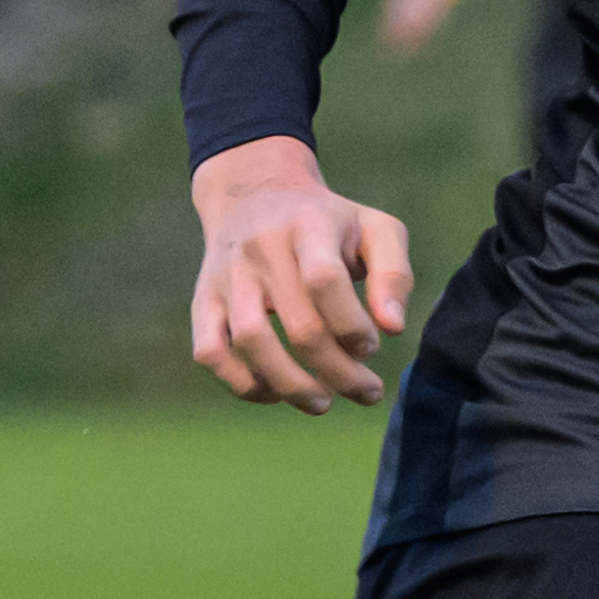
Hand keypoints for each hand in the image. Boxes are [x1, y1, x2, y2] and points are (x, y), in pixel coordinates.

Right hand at [190, 136, 412, 409]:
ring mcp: (228, 275)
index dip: (353, 325)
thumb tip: (392, 328)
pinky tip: (275, 393)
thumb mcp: (374, 229)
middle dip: (340, 371)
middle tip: (366, 391)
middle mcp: (262, 248)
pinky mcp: (204, 300)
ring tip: (322, 403)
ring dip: (291, 386)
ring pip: (251, 342)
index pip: (325, 280)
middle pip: (299, 324)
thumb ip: (394, 275)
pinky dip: (242, 384)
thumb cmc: (329, 223)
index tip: (372, 346)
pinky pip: (210, 352)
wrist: (255, 195)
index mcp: (308, 224)